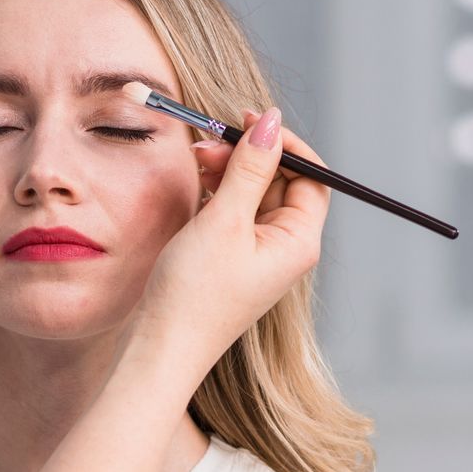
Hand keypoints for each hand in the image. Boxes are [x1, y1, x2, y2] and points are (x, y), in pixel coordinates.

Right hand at [131, 106, 329, 377]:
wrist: (161, 350)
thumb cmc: (193, 294)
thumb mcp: (223, 221)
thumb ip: (250, 168)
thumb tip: (272, 123)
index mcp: (299, 242)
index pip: (312, 177)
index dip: (285, 144)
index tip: (250, 121)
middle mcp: (285, 249)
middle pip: (281, 182)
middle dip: (248, 154)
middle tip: (208, 140)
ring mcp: (259, 256)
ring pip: (254, 195)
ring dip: (229, 170)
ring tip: (195, 159)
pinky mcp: (232, 261)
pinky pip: (235, 214)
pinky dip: (218, 192)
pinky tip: (196, 183)